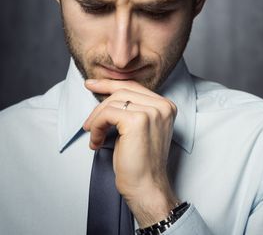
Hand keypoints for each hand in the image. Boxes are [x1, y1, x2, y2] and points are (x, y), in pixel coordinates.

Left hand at [83, 79, 179, 226]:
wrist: (147, 186)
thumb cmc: (141, 162)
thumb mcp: (141, 129)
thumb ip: (134, 109)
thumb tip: (107, 94)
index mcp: (167, 106)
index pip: (135, 86)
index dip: (110, 84)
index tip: (92, 84)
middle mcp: (163, 105)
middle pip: (123, 90)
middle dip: (99, 102)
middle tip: (87, 121)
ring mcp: (152, 111)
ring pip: (113, 101)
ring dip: (96, 119)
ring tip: (94, 136)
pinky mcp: (138, 120)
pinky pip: (107, 113)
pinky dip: (96, 127)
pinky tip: (96, 142)